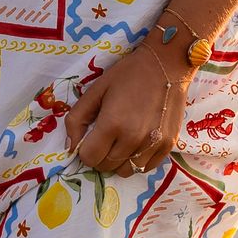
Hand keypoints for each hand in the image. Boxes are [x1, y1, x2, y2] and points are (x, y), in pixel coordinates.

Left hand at [63, 43, 182, 178]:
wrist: (166, 65)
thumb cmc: (127, 74)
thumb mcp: (95, 91)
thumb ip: (77, 118)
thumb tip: (70, 146)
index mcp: (112, 124)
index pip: (89, 157)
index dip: (85, 150)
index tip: (90, 139)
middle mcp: (133, 139)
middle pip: (106, 166)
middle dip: (99, 155)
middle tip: (104, 138)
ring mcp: (153, 145)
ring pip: (125, 171)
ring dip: (117, 161)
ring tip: (120, 141)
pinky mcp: (168, 146)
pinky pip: (145, 167)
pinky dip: (137, 160)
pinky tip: (136, 143)